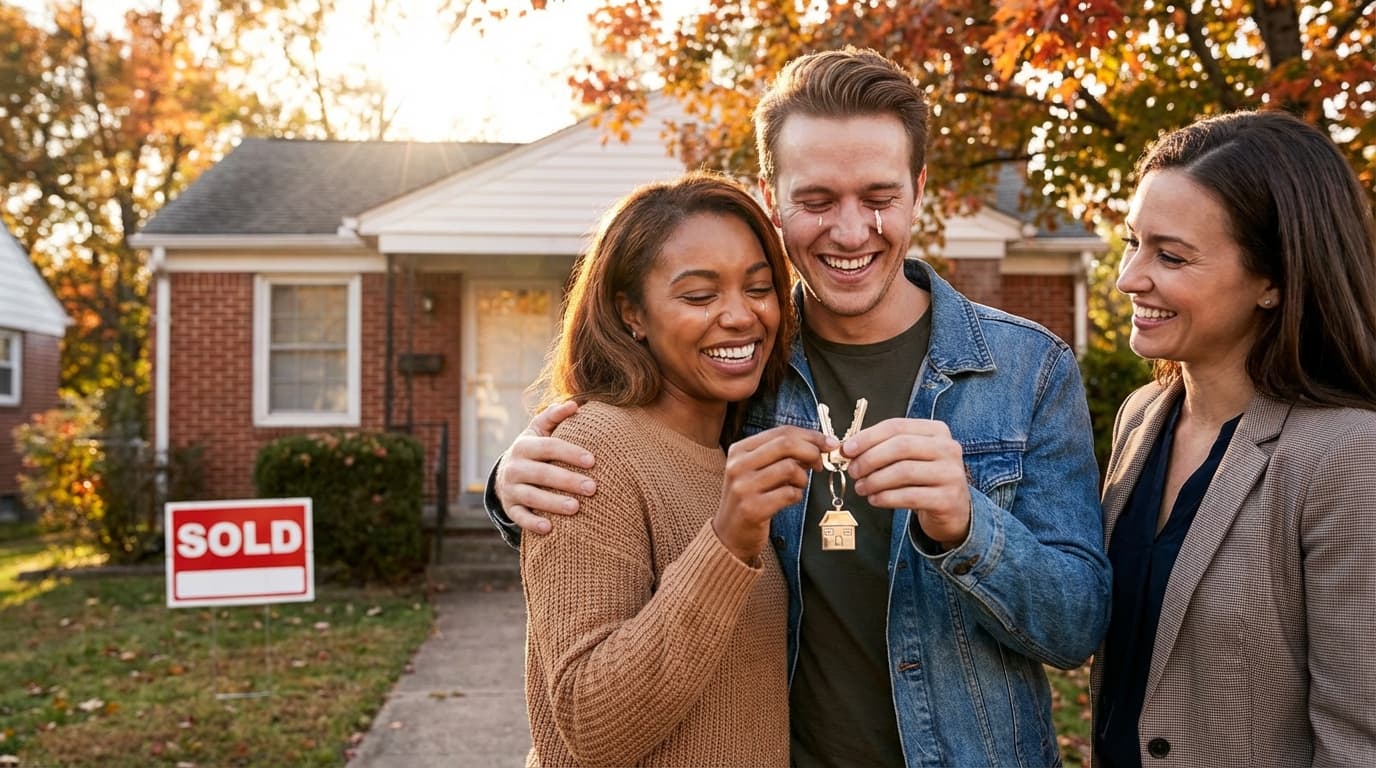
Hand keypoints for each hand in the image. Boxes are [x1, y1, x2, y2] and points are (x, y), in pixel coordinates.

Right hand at [495, 400, 595, 534]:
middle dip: (568, 481)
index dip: (570, 453)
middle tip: (593, 488)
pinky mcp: (510, 508)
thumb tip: (574, 404)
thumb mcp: (539, 430)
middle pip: (543, 474)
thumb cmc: (533, 450)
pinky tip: (549, 529)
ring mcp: (510, 488)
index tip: (593, 461)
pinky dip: (533, 523)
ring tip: (576, 508)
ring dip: (553, 503)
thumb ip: (554, 416)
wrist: (506, 474)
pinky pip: (520, 517)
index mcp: (524, 445)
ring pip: (532, 496)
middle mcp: (514, 467)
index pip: (549, 447)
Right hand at [712, 426, 835, 562]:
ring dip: (803, 478)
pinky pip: (789, 493)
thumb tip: (817, 444)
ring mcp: (743, 487)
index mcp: (739, 450)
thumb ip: (781, 455)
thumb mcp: (756, 470)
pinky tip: (790, 499)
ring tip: (797, 486)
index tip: (827, 443)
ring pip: (790, 468)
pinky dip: (797, 496)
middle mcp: (738, 465)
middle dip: (812, 452)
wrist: (729, 534)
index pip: (781, 432)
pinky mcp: (752, 508)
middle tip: (819, 464)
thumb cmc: (749, 499)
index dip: (810, 435)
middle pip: (787, 444)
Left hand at [844, 418, 970, 549]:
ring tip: (861, 488)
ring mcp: (951, 474)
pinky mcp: (947, 499)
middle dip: (870, 459)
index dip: (868, 437)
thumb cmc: (924, 479)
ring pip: (904, 472)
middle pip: (900, 446)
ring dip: (875, 480)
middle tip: (853, 471)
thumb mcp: (910, 457)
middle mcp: (948, 448)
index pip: (896, 426)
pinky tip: (874, 500)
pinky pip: (909, 496)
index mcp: (936, 430)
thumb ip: (884, 448)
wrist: (953, 509)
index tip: (847, 449)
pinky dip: (886, 498)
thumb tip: (848, 449)